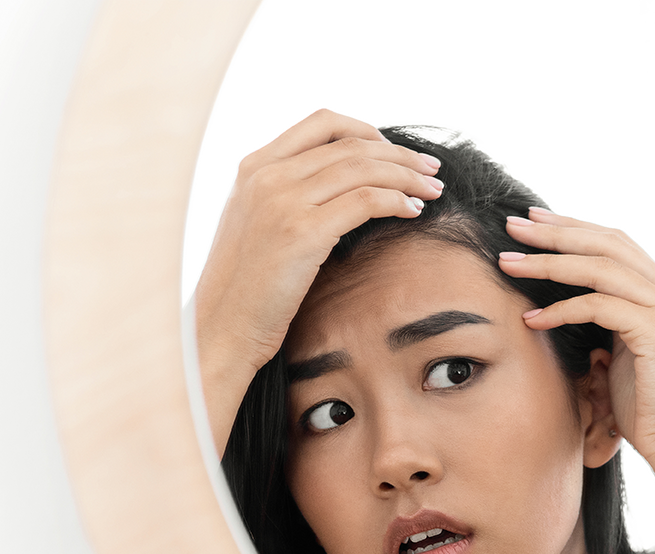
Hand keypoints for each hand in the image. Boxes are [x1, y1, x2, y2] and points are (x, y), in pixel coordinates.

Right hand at [194, 110, 444, 448]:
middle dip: (400, 154)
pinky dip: (396, 201)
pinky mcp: (302, 232)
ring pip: (363, 168)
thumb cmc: (247, 289)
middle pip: (351, 144)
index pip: (322, 123)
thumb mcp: (258, 227)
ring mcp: (282, 200)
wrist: (221, 328)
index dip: (368, 130)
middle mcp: (267, 174)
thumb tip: (343, 191)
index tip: (396, 151)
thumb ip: (290, 198)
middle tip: (431, 169)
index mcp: (254, 167)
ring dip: (407, 176)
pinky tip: (413, 212)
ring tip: (433, 190)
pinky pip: (365, 201)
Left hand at [496, 210, 654, 478]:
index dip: (575, 229)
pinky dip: (561, 309)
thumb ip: (611, 320)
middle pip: (609, 244)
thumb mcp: (627, 353)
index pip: (619, 245)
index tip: (534, 223)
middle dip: (557, 232)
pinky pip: (598, 307)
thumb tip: (570, 299)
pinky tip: (532, 319)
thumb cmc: (651, 412)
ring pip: (600, 268)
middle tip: (513, 226)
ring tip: (508, 264)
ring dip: (549, 263)